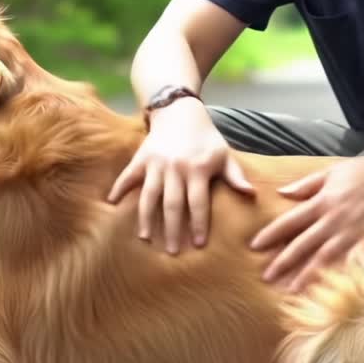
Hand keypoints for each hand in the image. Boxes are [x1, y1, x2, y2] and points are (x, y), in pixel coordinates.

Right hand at [107, 98, 254, 253]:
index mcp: (198, 168)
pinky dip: (119, 188)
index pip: (199, 202)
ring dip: (147, 217)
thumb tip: (251, 194)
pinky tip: (112, 203)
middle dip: (174, 229)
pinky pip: (128, 175)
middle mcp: (176, 167)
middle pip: (173, 204)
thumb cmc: (205, 137)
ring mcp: (156, 163)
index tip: (199, 245)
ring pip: (150, 195)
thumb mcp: (223, 154)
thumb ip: (235, 176)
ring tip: (146, 237)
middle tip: (173, 252)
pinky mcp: (141, 158)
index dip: (199, 224)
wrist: (179, 111)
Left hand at [249, 151, 363, 292]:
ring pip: (325, 258)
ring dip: (307, 275)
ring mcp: (354, 232)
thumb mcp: (331, 172)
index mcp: (322, 202)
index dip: (271, 234)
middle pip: (304, 244)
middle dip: (284, 262)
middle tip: (266, 278)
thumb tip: (281, 193)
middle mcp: (334, 219)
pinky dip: (344, 276)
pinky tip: (334, 291)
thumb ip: (305, 184)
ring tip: (291, 291)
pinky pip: (355, 263)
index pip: (290, 221)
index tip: (255, 247)